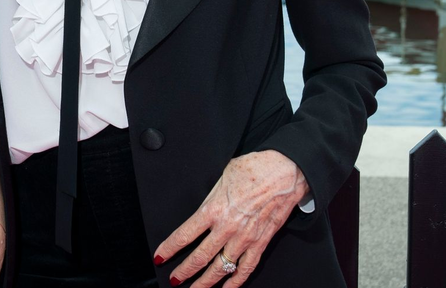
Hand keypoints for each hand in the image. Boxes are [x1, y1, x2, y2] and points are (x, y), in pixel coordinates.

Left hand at [153, 150, 308, 286]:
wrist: (285, 173)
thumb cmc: (254, 169)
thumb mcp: (222, 177)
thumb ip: (211, 197)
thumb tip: (204, 205)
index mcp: (213, 210)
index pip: (184, 235)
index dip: (170, 248)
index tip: (160, 256)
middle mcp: (227, 228)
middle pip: (200, 257)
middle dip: (184, 271)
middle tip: (174, 279)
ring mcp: (245, 238)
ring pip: (221, 268)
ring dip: (206, 282)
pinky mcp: (261, 243)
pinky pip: (246, 268)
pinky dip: (236, 282)